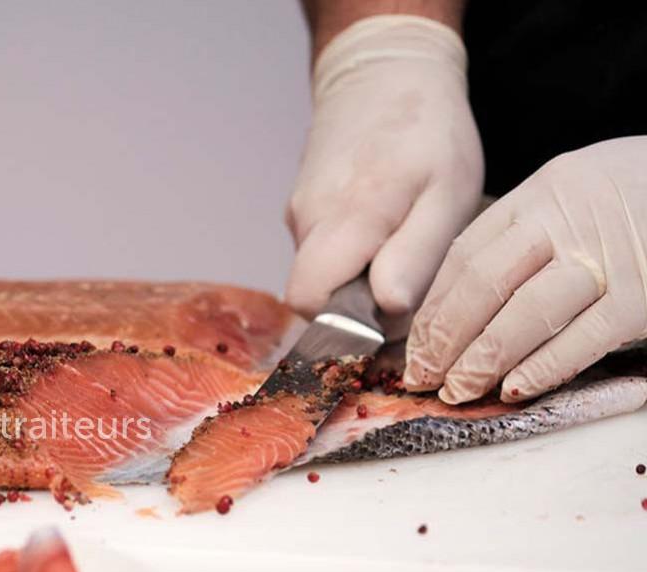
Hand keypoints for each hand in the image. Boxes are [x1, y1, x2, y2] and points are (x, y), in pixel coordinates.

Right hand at [285, 15, 483, 318]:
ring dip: (359, 278)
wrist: (382, 73)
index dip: (343, 323)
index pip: (310, 303)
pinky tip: (385, 227)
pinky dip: (352, 255)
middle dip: (358, 305)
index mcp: (345, 221)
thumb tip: (387, 310)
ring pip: (322, 275)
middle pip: (315, 296)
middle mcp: (308, 222)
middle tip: (409, 278)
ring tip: (403, 243)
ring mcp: (299, 215)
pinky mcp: (302, 210)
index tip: (388, 315)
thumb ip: (416, 256)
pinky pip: (323, 253)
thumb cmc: (429, 134)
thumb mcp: (446, 195)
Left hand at [405, 137, 646, 402]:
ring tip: (457, 390)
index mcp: (548, 190)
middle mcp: (572, 218)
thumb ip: (531, 235)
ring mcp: (612, 257)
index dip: (436, 305)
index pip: (468, 252)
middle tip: (422, 377)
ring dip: (483, 359)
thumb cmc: (645, 197)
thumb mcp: (582, 193)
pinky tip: (515, 389)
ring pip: (526, 313)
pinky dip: (544, 367)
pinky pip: (584, 339)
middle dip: (445, 337)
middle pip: (485, 283)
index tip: (415, 345)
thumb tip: (462, 303)